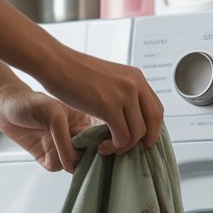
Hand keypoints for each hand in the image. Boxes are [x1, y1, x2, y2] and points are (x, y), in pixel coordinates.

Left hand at [0, 82, 92, 172]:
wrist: (5, 105)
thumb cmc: (30, 102)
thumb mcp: (54, 116)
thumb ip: (66, 141)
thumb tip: (73, 166)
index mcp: (84, 123)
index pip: (99, 141)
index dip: (100, 148)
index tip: (98, 152)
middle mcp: (75, 137)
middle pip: (88, 156)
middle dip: (82, 157)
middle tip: (72, 151)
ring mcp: (61, 148)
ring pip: (72, 165)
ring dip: (63, 159)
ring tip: (52, 143)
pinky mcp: (48, 156)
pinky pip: (56, 167)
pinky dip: (51, 162)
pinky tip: (43, 147)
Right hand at [38, 44, 163, 156]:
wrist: (56, 63)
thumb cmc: (75, 72)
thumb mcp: (109, 79)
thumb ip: (123, 94)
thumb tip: (130, 117)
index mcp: (136, 78)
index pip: (157, 109)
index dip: (153, 129)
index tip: (141, 140)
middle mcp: (135, 84)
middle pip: (154, 122)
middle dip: (145, 141)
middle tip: (128, 148)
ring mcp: (124, 95)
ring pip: (138, 133)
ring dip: (123, 147)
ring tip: (108, 147)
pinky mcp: (109, 106)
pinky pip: (122, 137)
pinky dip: (113, 147)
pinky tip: (101, 146)